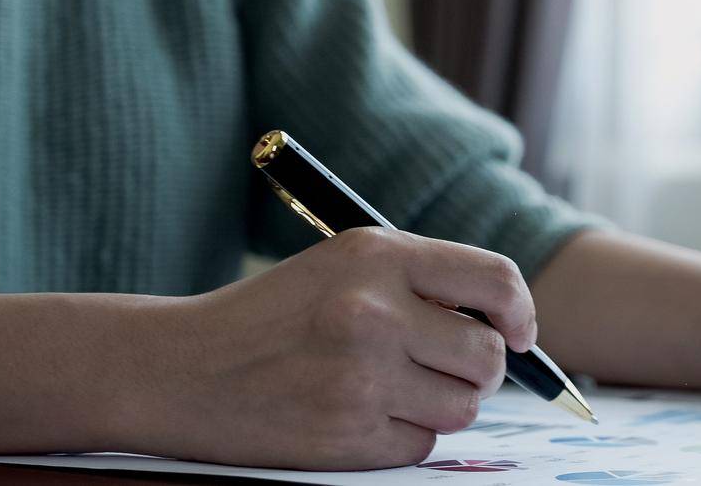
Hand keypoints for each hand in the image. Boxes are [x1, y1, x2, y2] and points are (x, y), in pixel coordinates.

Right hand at [132, 229, 534, 469]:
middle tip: (446, 367)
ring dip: (444, 405)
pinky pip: (421, 445)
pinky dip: (404, 436)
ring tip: (396, 389)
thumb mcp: (344, 265)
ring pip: (464, 407)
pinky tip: (361, 416)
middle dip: (481, 368)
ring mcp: (360, 378)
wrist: (180, 368)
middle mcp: (374, 312)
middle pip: (488, 355)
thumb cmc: (273, 314)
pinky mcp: (346, 436)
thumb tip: (508, 325)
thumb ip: (423, 282)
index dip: (520, 312)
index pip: (495, 280)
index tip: (519, 332)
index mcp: (378, 255)